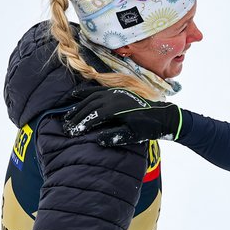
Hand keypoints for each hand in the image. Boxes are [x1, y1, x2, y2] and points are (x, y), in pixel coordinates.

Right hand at [63, 87, 181, 145]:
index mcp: (116, 109)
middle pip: (89, 106)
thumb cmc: (148, 128)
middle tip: (66, 126)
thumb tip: (97, 140)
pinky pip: (97, 90)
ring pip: (91, 97)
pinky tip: (75, 95)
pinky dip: (84, 92)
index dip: (81, 124)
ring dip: (78, 105)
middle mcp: (114, 98)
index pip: (93, 116)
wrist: (162, 116)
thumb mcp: (133, 136)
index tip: (72, 132)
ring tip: (67, 115)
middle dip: (76, 116)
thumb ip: (115, 137)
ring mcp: (115, 93)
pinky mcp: (117, 91)